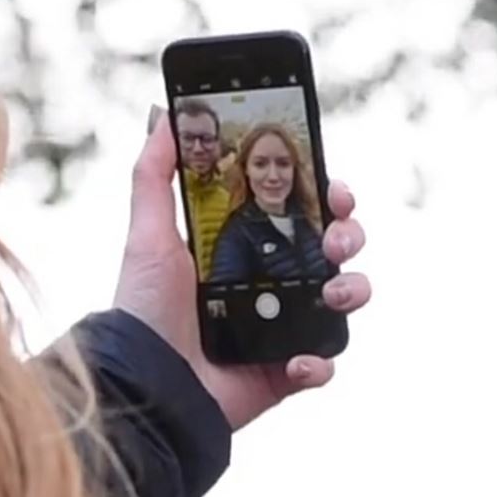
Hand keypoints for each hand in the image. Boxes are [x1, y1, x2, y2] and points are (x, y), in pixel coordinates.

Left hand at [112, 113, 371, 430]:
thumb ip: (155, 173)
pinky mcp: (286, 371)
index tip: (334, 187)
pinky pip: (326, 361)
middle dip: (350, 235)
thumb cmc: (145, 308)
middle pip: (336, 247)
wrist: (147, 382)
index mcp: (248, 246)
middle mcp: (272, 283)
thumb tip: (161, 114)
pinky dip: (320, 360)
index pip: (302, 210)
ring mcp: (283, 327)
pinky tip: (295, 360)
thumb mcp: (148, 234)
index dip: (327, 195)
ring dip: (352, 290)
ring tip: (331, 295)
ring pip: (345, 299)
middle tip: (337, 239)